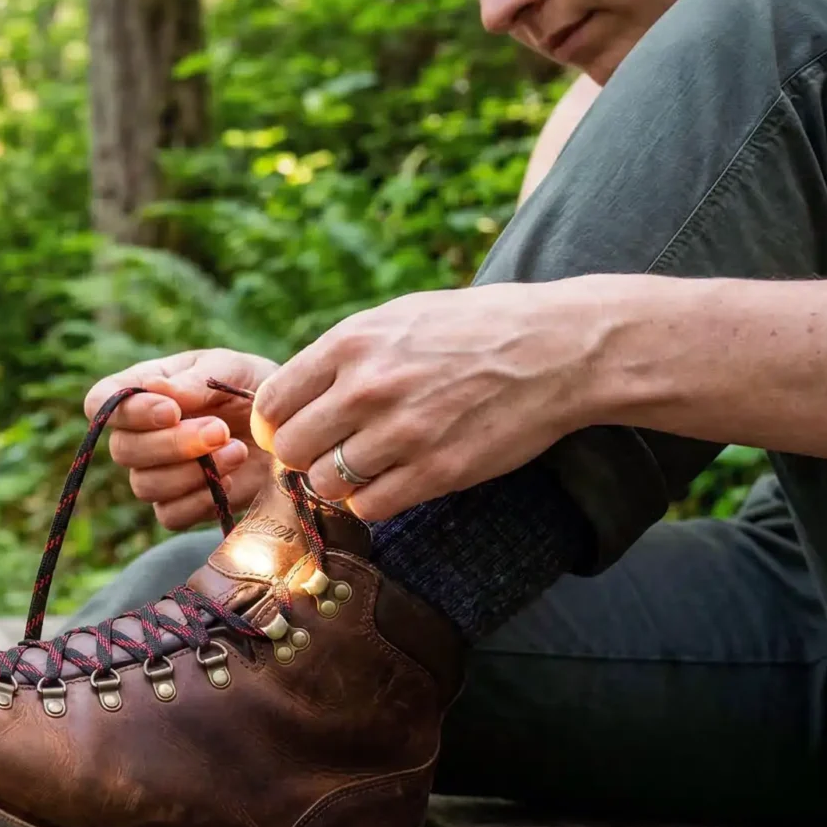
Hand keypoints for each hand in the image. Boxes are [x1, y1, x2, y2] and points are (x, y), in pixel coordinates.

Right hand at [83, 348, 278, 528]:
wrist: (287, 426)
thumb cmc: (250, 386)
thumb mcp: (230, 369)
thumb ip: (195, 379)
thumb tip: (156, 390)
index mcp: (142, 391)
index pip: (100, 402)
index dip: (128, 412)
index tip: (172, 411)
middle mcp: (139, 435)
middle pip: (123, 450)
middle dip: (173, 444)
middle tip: (219, 430)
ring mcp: (157, 473)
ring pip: (145, 486)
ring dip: (192, 472)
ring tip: (236, 450)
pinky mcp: (180, 505)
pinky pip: (171, 515)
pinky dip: (202, 499)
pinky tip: (232, 478)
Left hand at [250, 282, 600, 519]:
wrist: (556, 348)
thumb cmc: (471, 329)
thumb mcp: (395, 318)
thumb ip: (339, 356)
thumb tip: (289, 396)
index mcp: (350, 343)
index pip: (271, 403)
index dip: (274, 424)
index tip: (290, 430)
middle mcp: (368, 388)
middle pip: (289, 449)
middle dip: (300, 457)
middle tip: (324, 454)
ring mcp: (403, 432)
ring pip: (324, 484)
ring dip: (335, 483)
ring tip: (361, 468)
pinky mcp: (437, 471)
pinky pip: (369, 507)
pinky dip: (369, 502)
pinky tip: (389, 482)